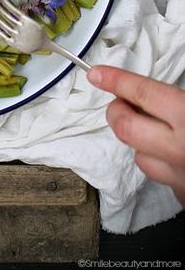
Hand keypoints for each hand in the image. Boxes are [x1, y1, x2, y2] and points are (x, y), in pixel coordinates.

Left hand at [88, 65, 184, 204]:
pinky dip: (161, 164)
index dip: (116, 80)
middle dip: (118, 111)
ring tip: (157, 130)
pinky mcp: (183, 197)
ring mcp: (179, 177)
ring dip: (139, 141)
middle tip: (124, 102)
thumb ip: (177, 98)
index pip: (142, 93)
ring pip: (139, 156)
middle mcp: (179, 149)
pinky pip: (161, 177)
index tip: (95, 74)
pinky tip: (175, 156)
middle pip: (125, 127)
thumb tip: (148, 93)